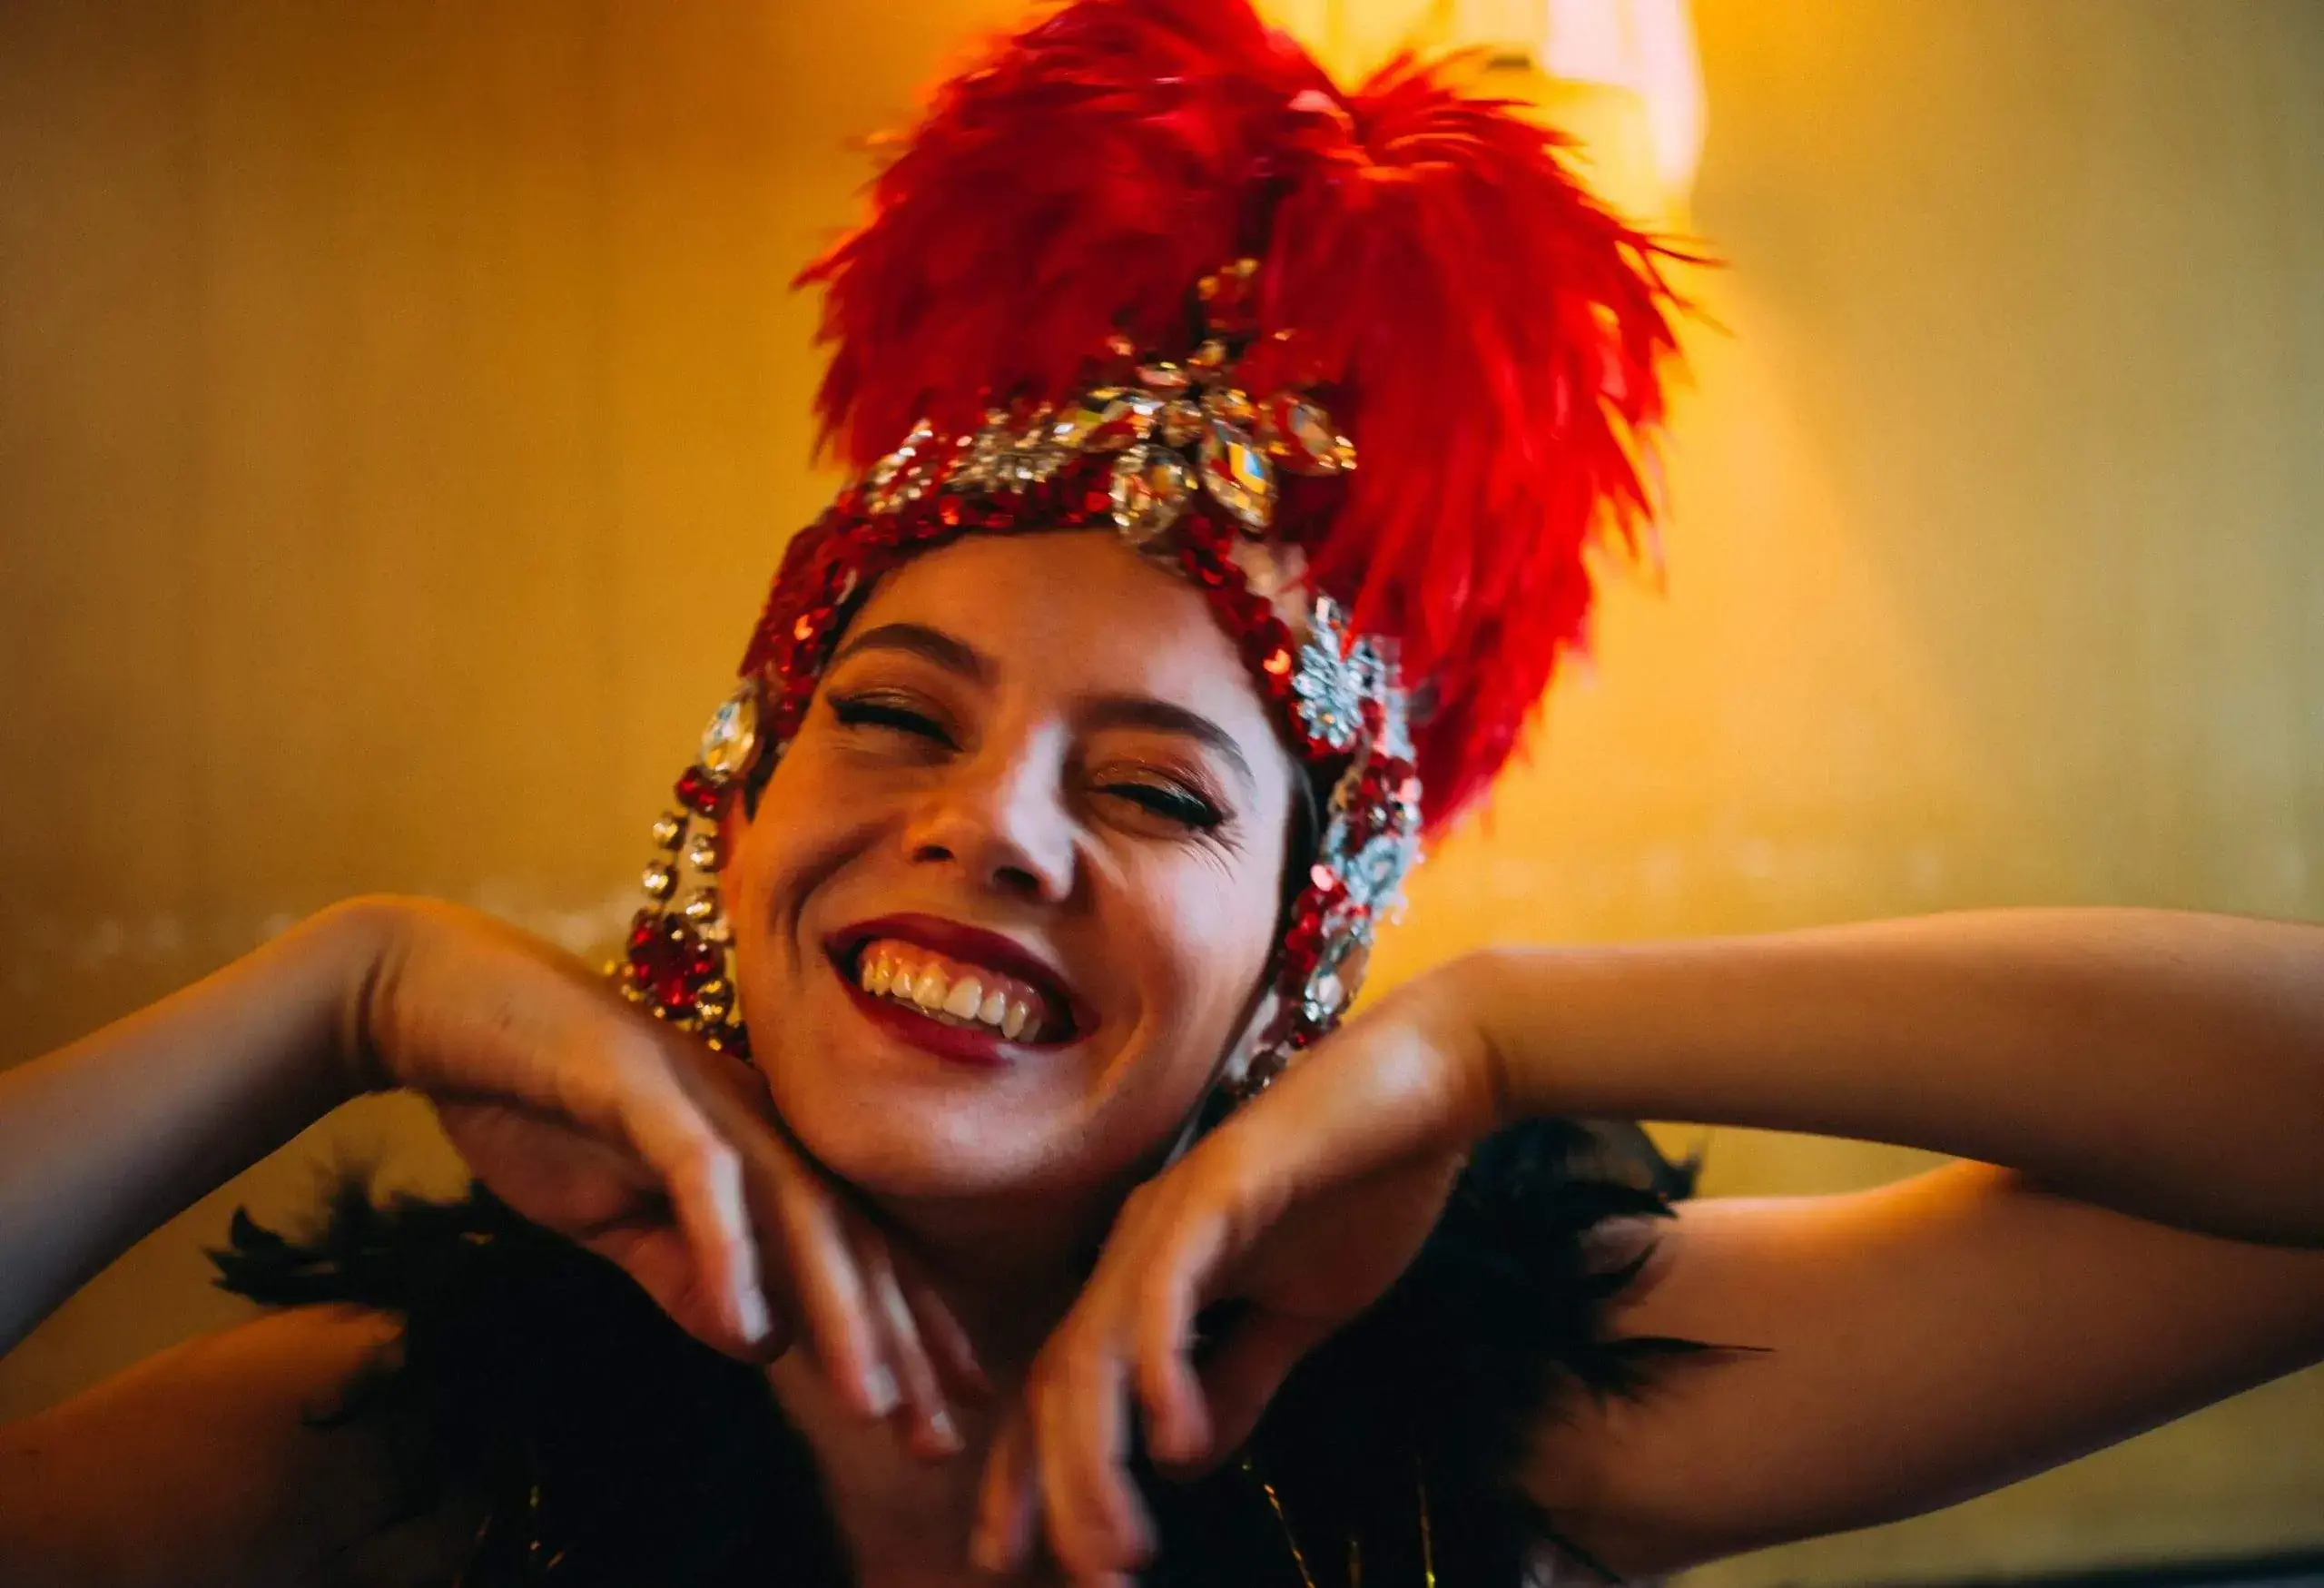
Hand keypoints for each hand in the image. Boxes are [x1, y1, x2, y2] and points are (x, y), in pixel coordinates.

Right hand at [347, 896, 981, 1455]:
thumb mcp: (616, 1218)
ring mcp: (704, 1095)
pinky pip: (698, 1172)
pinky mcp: (638, 1083)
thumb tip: (760, 1342)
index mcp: (759, 1148)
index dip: (910, 1326)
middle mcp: (755, 1118)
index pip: (854, 1247)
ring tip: (869, 1399)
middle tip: (939, 1438)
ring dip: (838, 1308)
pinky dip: (727, 1246)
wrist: (443, 1004)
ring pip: (797, 1210)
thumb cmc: (538, 1105)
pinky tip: (744, 1324)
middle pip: (849, 1239)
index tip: (953, 1408)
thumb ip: (685, 1273)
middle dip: (901, 1343)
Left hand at [973, 959, 1502, 1582]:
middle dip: (1053, 1492)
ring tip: (1117, 1546)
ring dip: (1095, 1456)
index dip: (1034, 1479)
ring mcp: (1169, 1211)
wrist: (1433, 1086)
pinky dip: (1158, 1366)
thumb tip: (1182, 1462)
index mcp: (1148, 1273)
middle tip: (1083, 1583)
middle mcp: (1136, 1243)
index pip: (1066, 1389)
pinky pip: (1165, 1287)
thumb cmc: (1369, 1188)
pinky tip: (1172, 1436)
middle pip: (1058, 1382)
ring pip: (1095, 1348)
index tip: (1021, 1565)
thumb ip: (1240, 1377)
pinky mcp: (1217, 1184)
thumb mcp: (1302, 1311)